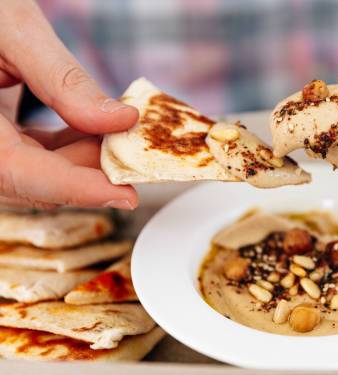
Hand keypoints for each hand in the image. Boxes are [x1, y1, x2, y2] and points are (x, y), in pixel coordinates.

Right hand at [0, 0, 138, 208]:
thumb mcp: (14, 30)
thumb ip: (65, 80)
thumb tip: (122, 120)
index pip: (17, 172)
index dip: (76, 188)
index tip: (127, 195)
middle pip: (32, 181)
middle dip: (90, 173)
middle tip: (138, 157)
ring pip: (36, 172)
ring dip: (84, 159)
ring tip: (122, 134)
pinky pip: (32, 154)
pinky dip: (69, 146)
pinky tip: (98, 128)